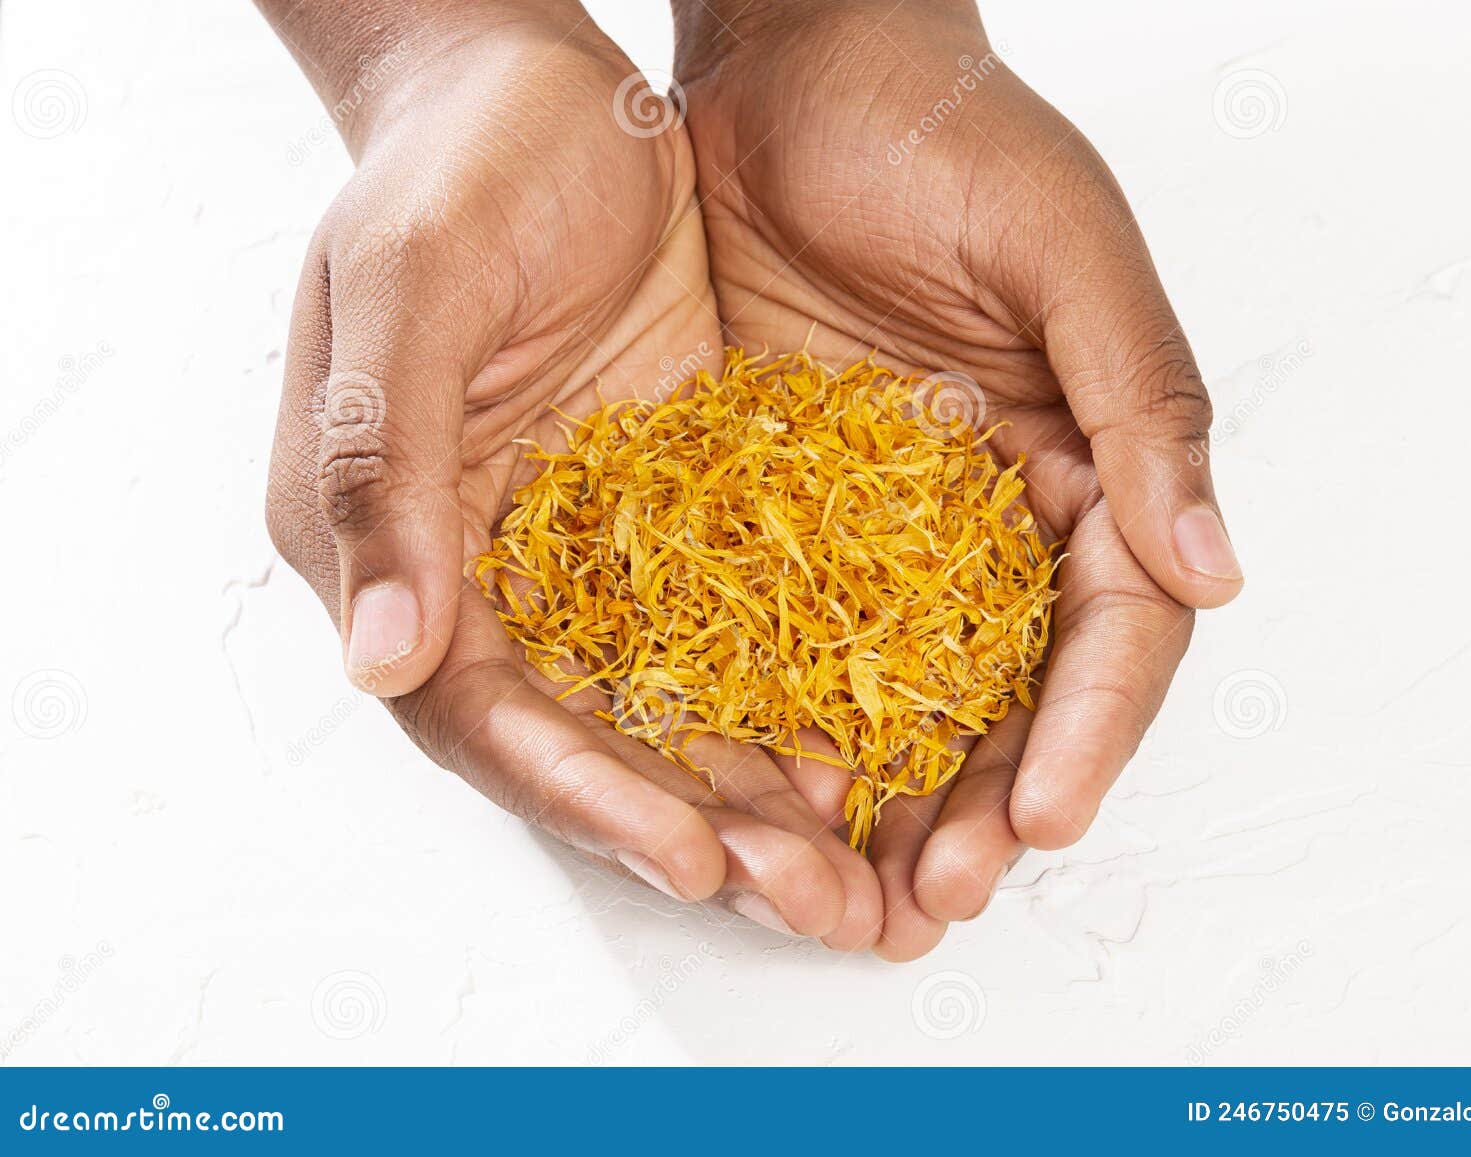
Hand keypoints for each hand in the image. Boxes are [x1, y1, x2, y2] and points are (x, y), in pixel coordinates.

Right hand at [260, 1, 880, 947]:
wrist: (544, 85)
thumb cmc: (456, 162)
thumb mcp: (409, 290)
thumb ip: (386, 472)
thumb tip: (378, 663)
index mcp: (394, 536)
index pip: (480, 710)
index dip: (581, 791)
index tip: (690, 854)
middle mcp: (483, 567)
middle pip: (585, 738)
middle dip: (692, 827)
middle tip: (809, 897)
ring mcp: (581, 545)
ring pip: (668, 705)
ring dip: (753, 789)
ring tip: (854, 858)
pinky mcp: (669, 511)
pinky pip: (732, 629)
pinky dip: (790, 691)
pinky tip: (866, 740)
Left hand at [674, 0, 1243, 957]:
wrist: (791, 70)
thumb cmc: (945, 132)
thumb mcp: (1061, 249)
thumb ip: (1142, 402)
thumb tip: (1217, 569)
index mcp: (1087, 462)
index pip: (1116, 627)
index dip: (1092, 728)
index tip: (1050, 816)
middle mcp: (992, 515)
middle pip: (1009, 690)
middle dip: (985, 800)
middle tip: (939, 895)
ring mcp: (884, 527)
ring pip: (899, 691)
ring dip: (885, 795)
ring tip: (849, 892)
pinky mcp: (777, 515)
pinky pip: (782, 637)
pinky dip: (781, 720)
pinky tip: (759, 790)